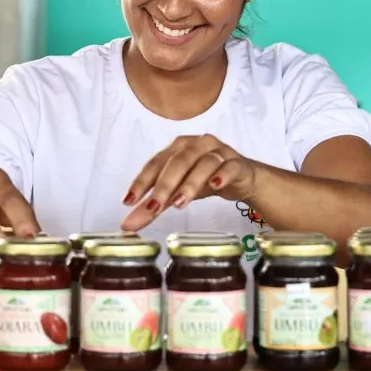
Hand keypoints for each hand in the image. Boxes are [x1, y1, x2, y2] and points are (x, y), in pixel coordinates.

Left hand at [121, 134, 256, 231]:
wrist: (242, 178)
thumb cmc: (206, 180)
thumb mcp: (177, 193)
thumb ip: (154, 207)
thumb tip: (128, 226)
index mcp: (178, 147)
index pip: (156, 163)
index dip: (142, 181)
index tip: (129, 201)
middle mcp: (197, 144)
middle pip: (179, 161)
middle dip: (165, 185)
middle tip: (154, 207)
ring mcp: (219, 151)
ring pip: (204, 163)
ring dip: (191, 183)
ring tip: (180, 203)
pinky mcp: (237, 163)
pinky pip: (230, 166)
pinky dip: (222, 174)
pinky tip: (215, 185)